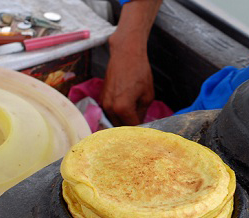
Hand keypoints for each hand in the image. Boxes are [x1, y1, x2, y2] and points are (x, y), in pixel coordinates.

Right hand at [100, 0, 161, 125]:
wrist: (125, 54)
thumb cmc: (139, 72)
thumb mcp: (147, 96)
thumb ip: (142, 113)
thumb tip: (140, 123)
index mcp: (122, 108)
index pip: (132, 128)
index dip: (140, 131)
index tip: (146, 133)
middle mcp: (109, 108)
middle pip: (120, 127)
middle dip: (130, 129)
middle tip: (141, 128)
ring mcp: (103, 103)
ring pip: (113, 121)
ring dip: (123, 123)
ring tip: (135, 120)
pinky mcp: (101, 98)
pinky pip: (109, 112)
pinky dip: (117, 115)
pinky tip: (127, 112)